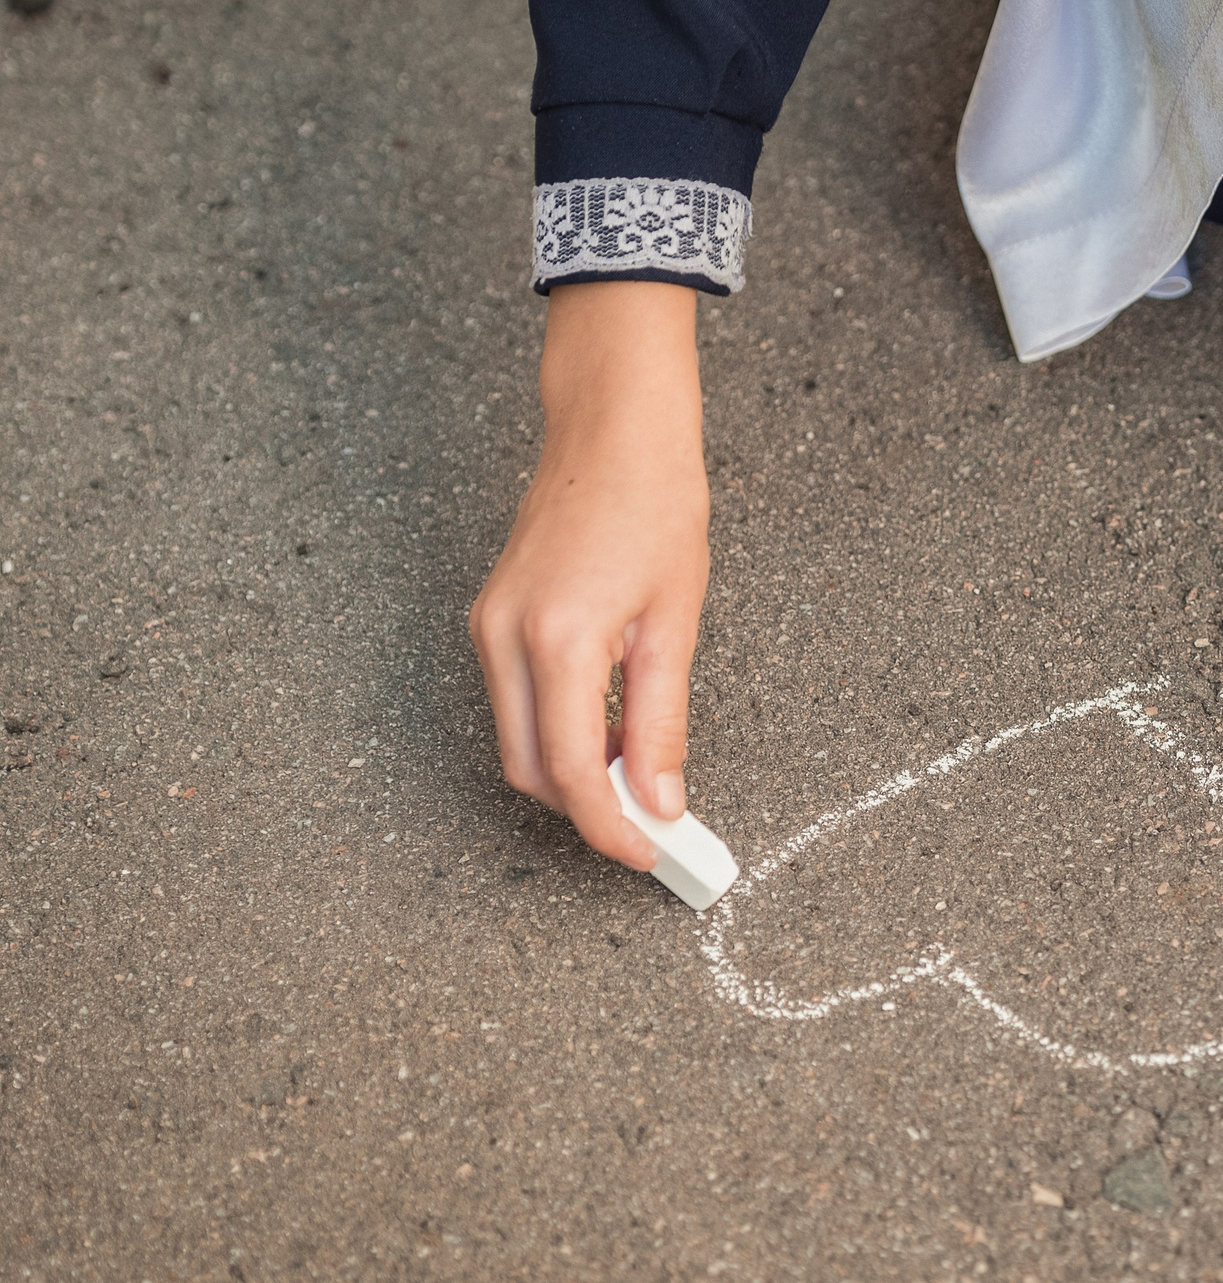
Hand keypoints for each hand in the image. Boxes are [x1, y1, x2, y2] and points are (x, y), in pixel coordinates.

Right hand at [469, 280, 709, 870]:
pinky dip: (560, 731)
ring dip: (574, 772)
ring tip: (642, 774)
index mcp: (557, 639)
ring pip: (518, 741)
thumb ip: (662, 722)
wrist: (613, 428)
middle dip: (587, 811)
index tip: (652, 854)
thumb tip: (660, 801)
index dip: (609, 827)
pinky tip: (613, 726)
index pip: (571, 772)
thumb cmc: (654, 505)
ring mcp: (488, 627)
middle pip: (530, 770)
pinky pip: (517, 702)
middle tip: (655, 825)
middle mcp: (505, 638)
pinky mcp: (491, 617)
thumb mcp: (675, 622)